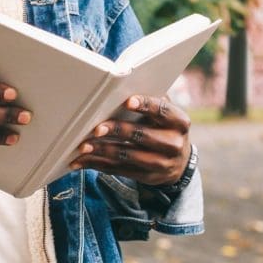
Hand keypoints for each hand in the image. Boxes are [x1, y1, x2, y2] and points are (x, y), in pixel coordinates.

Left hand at [68, 94, 190, 185]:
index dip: (146, 105)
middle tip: (97, 128)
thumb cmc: (163, 126)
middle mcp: (174, 144)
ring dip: (103, 151)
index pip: (162, 111)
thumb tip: (121, 86)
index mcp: (179, 122)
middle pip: (142, 135)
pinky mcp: (148, 177)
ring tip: (83, 146)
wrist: (179, 161)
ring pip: (128, 156)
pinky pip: (120, 171)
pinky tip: (83, 160)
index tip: (127, 101)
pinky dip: (99, 165)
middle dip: (117, 131)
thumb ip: (150, 101)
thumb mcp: (165, 114)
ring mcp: (162, 164)